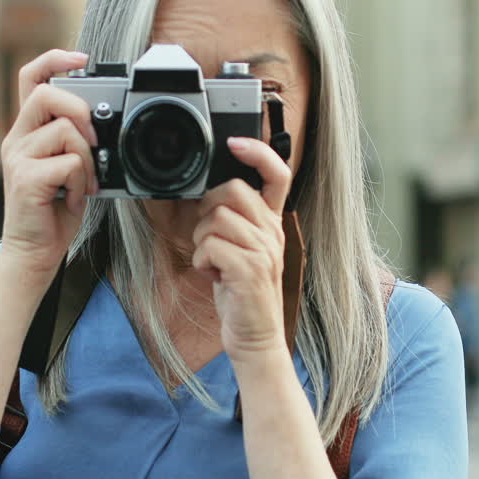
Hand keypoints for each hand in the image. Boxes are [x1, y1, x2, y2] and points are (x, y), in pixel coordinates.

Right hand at [0, 49, 98, 278]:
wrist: (34, 252)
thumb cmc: (53, 211)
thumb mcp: (67, 168)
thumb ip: (75, 143)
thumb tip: (101, 126)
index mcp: (27, 131)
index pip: (31, 78)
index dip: (55, 59)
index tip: (81, 58)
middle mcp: (17, 139)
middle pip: (48, 94)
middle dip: (80, 111)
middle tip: (94, 141)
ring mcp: (18, 158)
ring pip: (66, 132)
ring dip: (86, 161)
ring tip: (81, 185)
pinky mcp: (25, 178)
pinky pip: (69, 163)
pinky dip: (80, 183)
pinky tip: (71, 199)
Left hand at [191, 137, 292, 362]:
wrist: (255, 336)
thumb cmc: (242, 291)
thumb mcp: (244, 249)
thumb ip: (235, 220)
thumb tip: (210, 193)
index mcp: (271, 222)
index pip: (277, 174)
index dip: (258, 152)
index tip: (235, 142)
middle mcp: (272, 232)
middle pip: (231, 191)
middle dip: (207, 212)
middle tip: (210, 238)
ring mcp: (264, 251)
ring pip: (215, 219)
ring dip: (201, 241)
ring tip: (213, 262)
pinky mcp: (249, 271)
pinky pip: (209, 247)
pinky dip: (201, 262)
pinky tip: (213, 276)